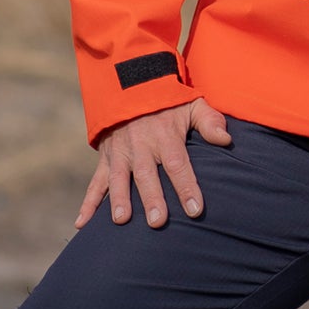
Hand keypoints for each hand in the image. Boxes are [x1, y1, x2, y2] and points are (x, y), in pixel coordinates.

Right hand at [75, 98, 231, 229]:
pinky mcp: (107, 158)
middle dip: (152, 198)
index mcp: (166, 135)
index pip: (178, 164)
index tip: (195, 209)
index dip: (187, 187)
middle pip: (148, 175)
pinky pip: (96, 181)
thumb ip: (210, 122)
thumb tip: (226, 140)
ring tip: (121, 220)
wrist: (133, 84)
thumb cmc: (169, 101)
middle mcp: (142, 145)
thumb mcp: (193, 104)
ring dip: (119, 199)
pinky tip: (82, 223)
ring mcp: (121, 152)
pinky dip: (88, 203)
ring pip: (119, 178)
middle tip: (157, 221)